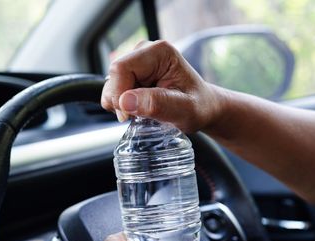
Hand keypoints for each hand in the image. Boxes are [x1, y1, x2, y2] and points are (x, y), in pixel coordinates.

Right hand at [101, 40, 226, 132]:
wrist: (203, 107)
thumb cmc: (198, 107)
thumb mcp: (184, 110)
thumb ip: (157, 104)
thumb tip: (125, 101)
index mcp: (159, 52)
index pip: (121, 69)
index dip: (119, 94)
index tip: (129, 116)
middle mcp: (145, 51)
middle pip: (113, 76)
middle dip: (120, 101)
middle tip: (141, 116)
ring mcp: (137, 61)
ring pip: (111, 84)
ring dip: (121, 104)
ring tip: (144, 111)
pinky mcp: (131, 72)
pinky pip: (114, 89)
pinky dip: (122, 103)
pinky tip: (139, 107)